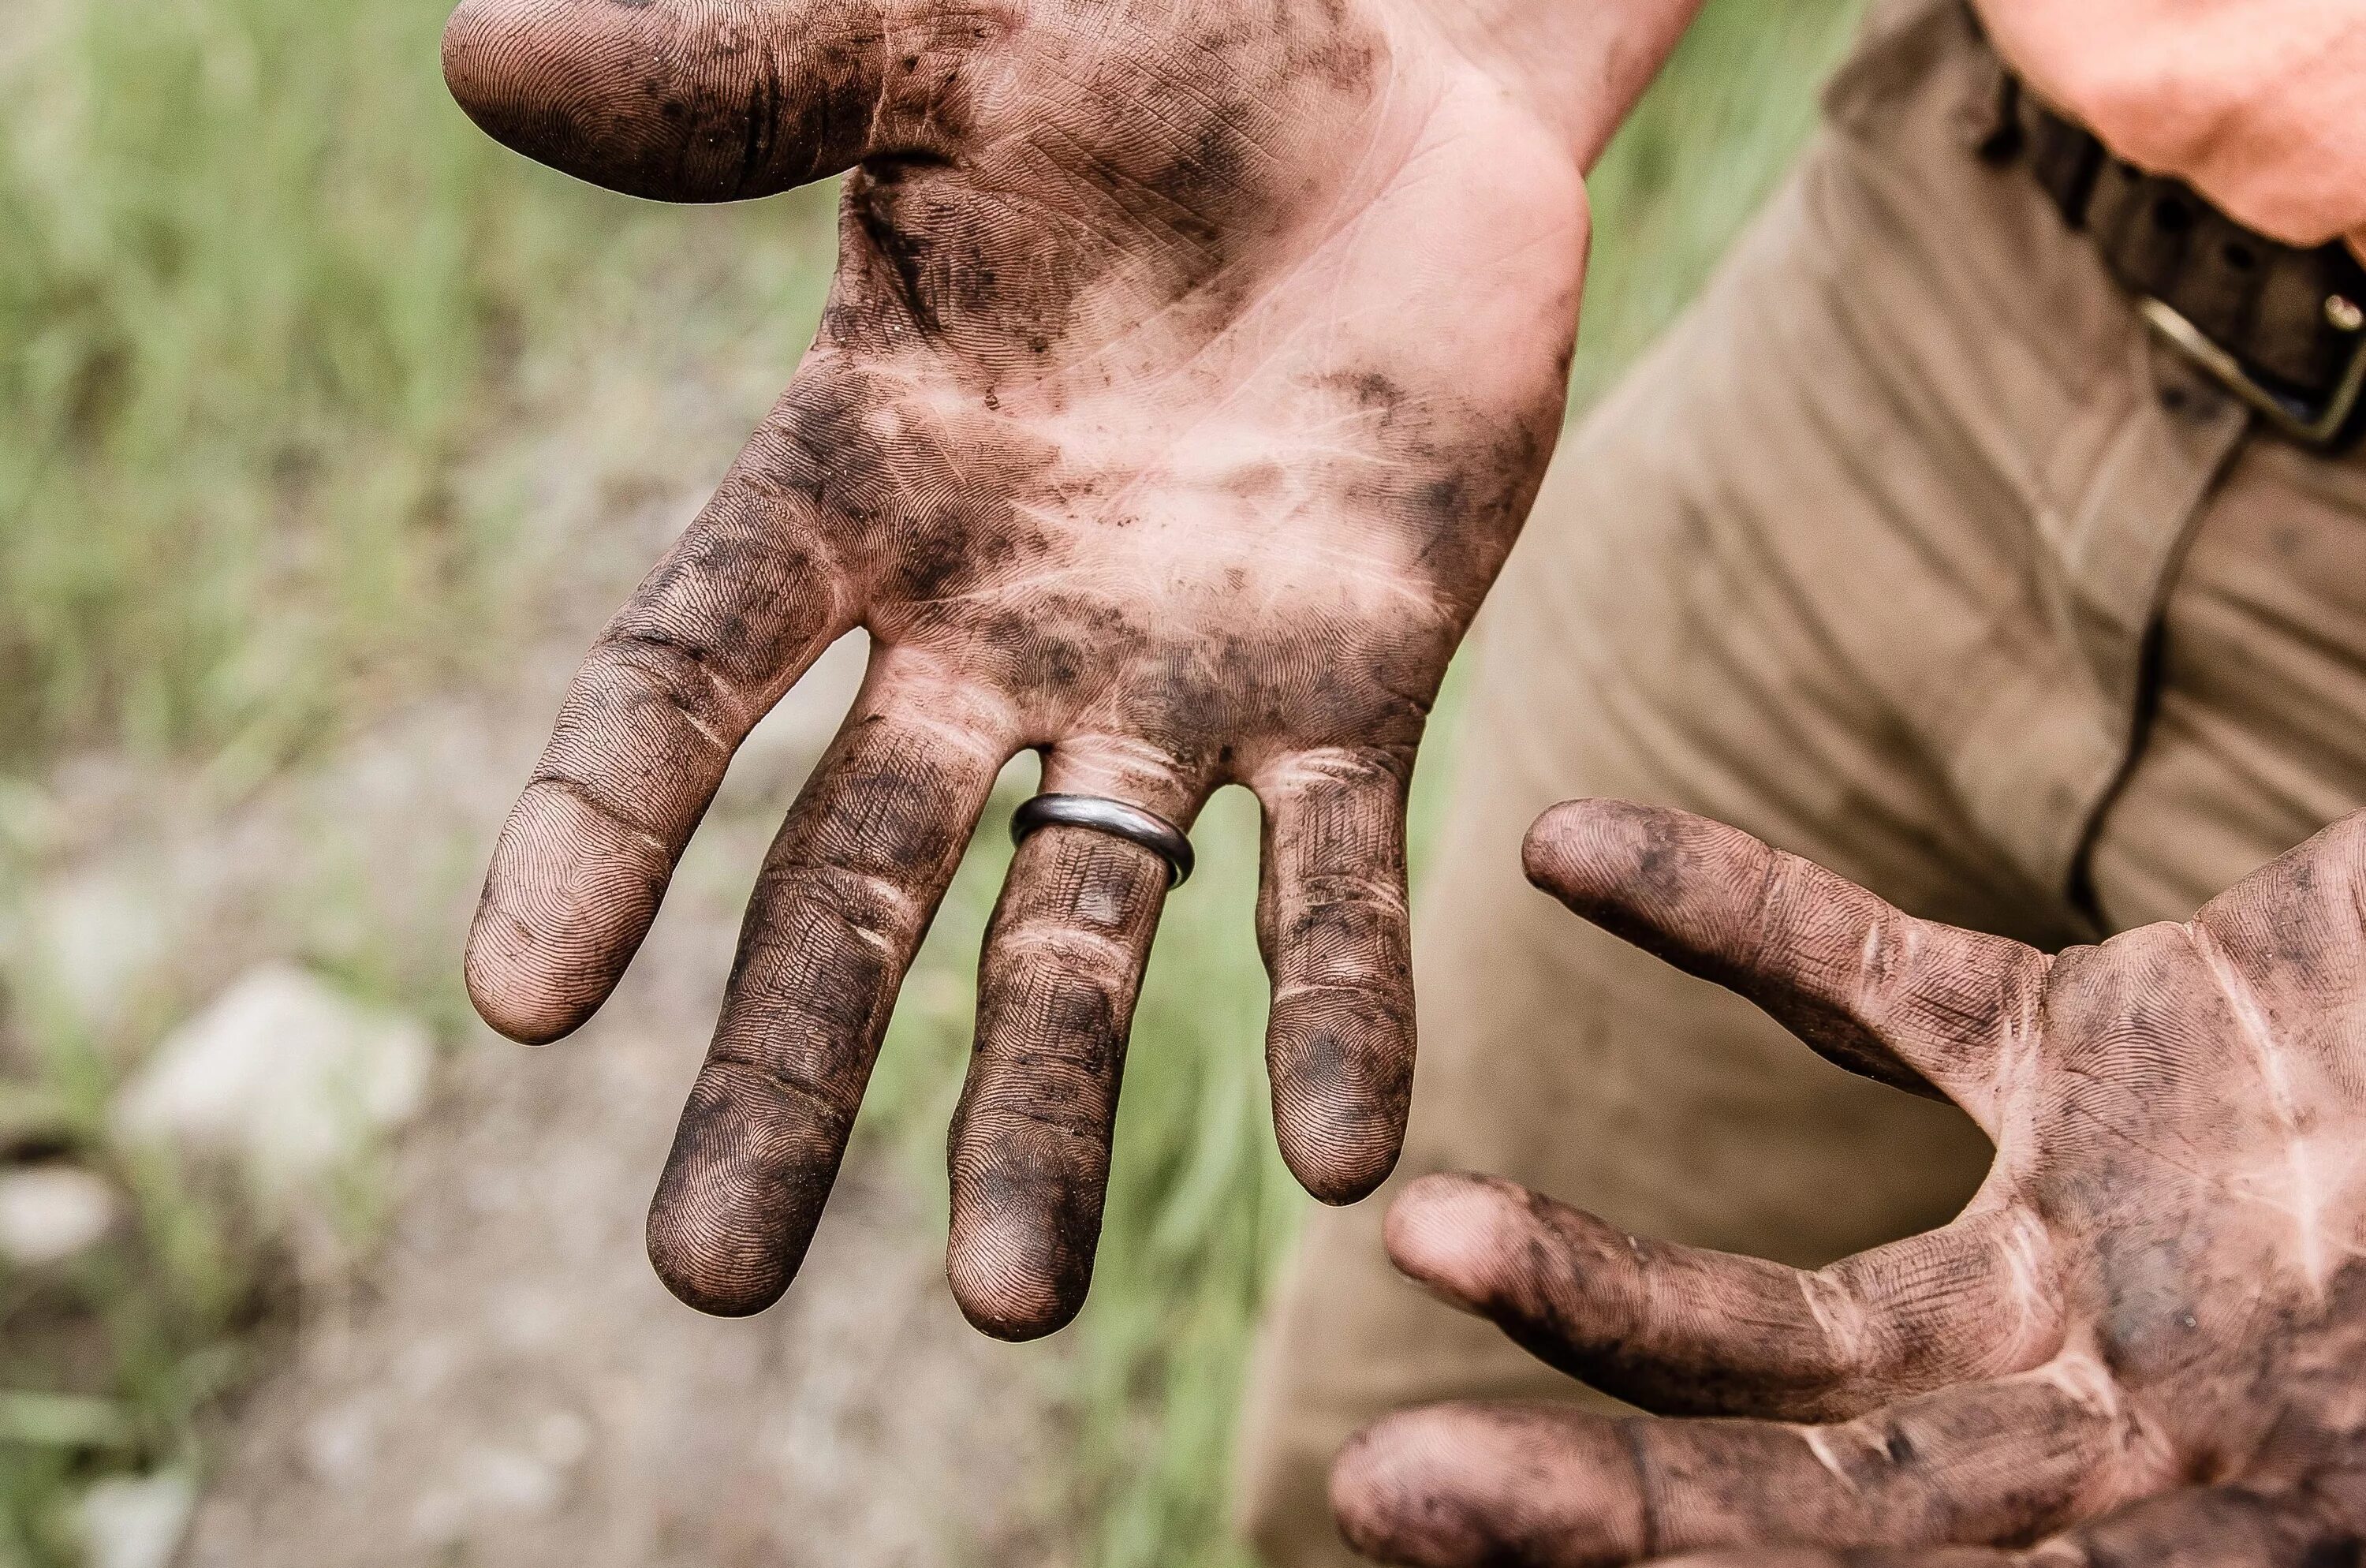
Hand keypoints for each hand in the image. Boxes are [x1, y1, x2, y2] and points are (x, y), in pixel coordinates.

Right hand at [440, 0, 1680, 1334]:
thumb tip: (480, 57)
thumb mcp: (941, 42)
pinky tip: (1349, 1162)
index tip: (515, 999)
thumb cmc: (1156, 39)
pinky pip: (1334, 879)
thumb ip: (741, 77)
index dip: (597, 824)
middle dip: (787, 1071)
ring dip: (1042, 1111)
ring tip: (1010, 1302)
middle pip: (856, 877)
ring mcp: (1174, 677)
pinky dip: (1337, 1012)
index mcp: (861, 480)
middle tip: (706, 1278)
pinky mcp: (1357, 688)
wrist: (1401, 78)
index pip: (690, 676)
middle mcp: (993, 623)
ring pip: (1084, 930)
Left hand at [1332, 799, 2365, 1564]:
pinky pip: (1873, 991)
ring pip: (1799, 1304)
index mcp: (2208, 1502)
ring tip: (1420, 1224)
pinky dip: (1730, 921)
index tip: (1498, 1564)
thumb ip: (2278, 1430)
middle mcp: (2121, 1405)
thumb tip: (2138, 1515)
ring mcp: (2100, 1238)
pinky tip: (1576, 848)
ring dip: (1605, 1278)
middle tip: (1378, 1496)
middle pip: (1816, 1494)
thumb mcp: (2364, 1389)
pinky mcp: (2099, 1055)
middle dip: (1609, 1516)